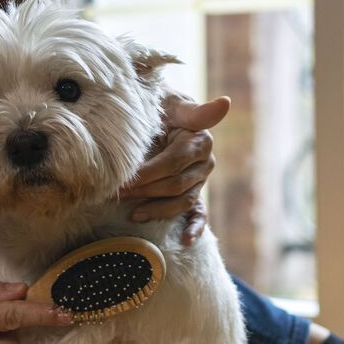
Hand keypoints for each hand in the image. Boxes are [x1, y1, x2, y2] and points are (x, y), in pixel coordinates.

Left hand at [119, 94, 228, 245]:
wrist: (156, 114)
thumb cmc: (160, 106)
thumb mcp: (171, 103)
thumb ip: (196, 110)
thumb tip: (226, 102)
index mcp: (200, 141)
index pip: (173, 162)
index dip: (149, 173)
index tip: (126, 179)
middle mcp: (204, 163)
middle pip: (174, 185)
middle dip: (144, 191)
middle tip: (117, 193)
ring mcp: (200, 181)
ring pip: (181, 202)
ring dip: (157, 210)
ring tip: (133, 213)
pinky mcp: (194, 194)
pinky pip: (198, 215)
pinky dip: (194, 229)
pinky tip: (186, 241)